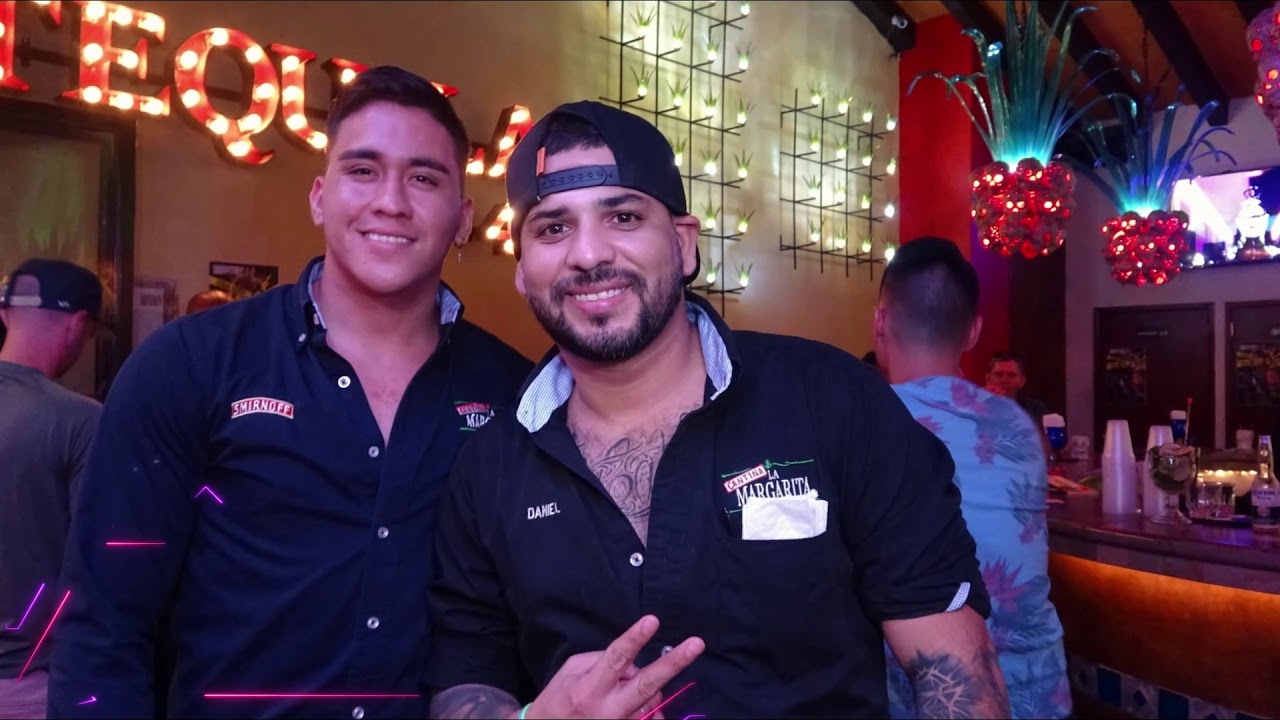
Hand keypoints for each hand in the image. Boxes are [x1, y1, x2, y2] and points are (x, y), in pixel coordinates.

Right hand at [523, 615, 703, 719]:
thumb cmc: (558, 701)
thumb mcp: (570, 672)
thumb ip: (601, 660)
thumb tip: (632, 661)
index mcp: (589, 689)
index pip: (616, 658)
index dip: (634, 639)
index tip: (652, 621)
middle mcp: (608, 710)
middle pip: (647, 683)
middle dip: (673, 663)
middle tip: (696, 644)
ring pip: (653, 700)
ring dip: (648, 688)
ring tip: (625, 690)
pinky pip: (651, 718)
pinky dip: (648, 708)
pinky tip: (633, 706)